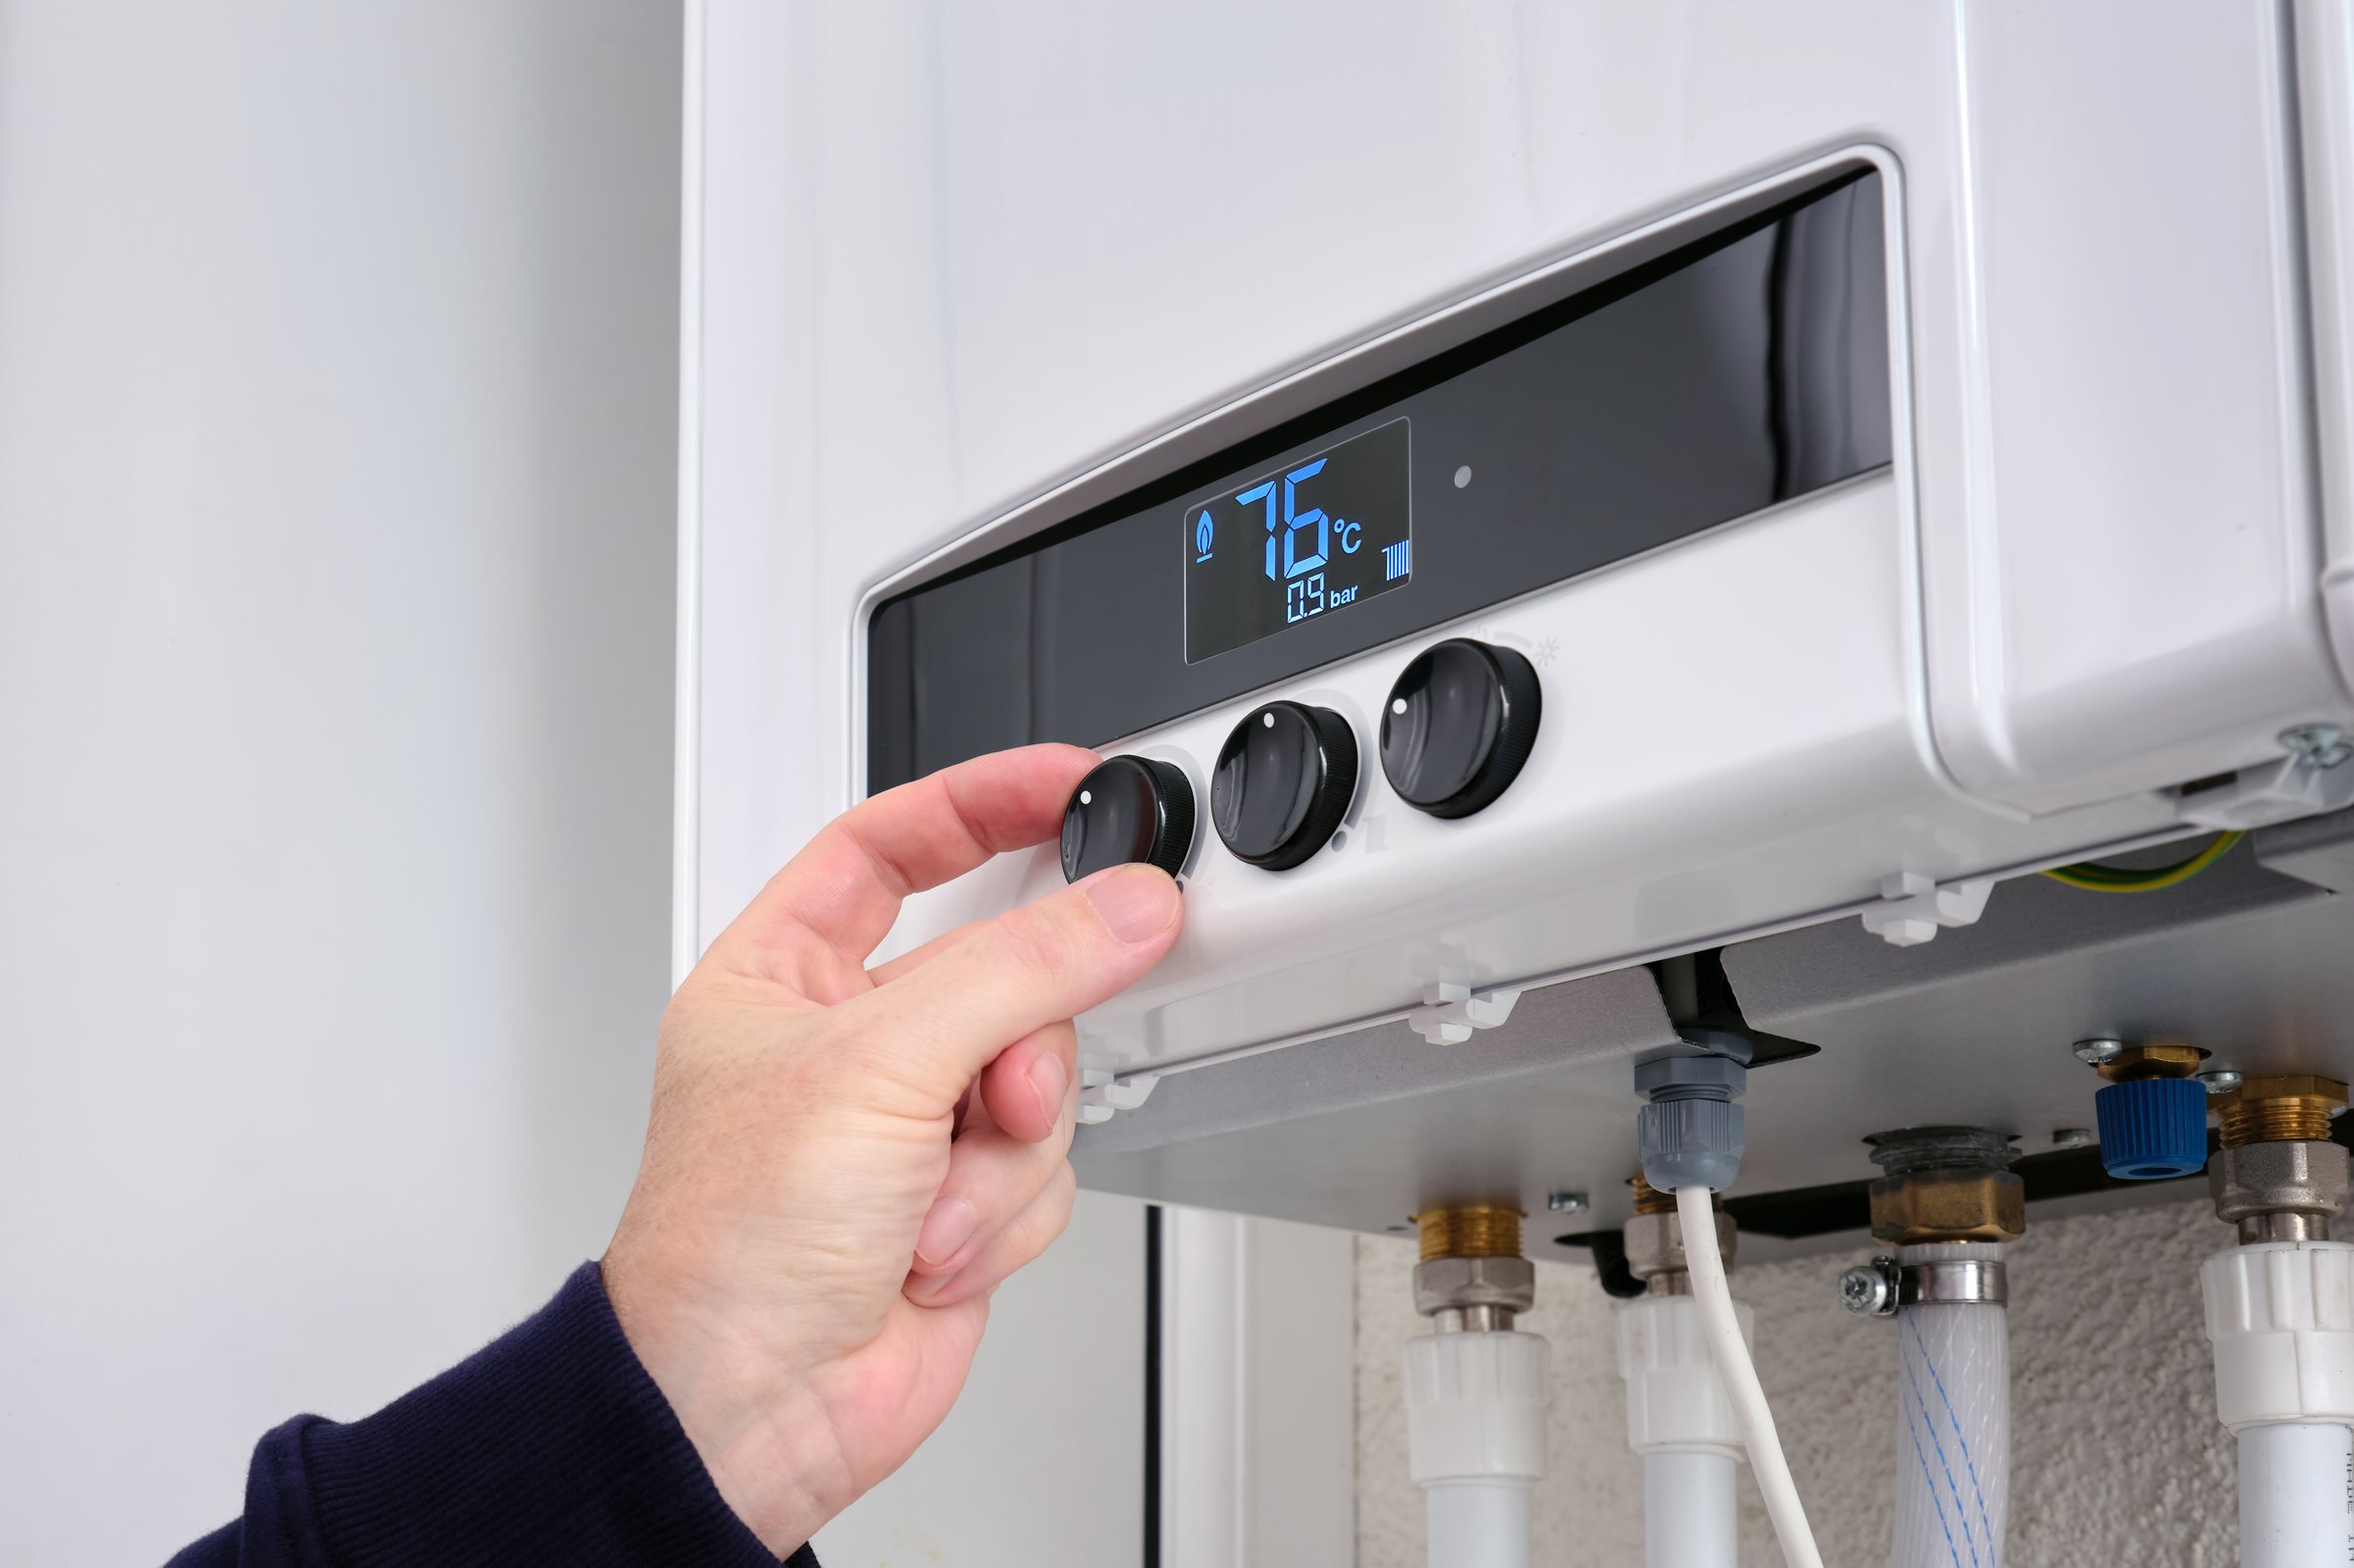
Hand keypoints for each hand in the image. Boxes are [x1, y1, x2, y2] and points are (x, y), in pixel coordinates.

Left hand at [600, 744, 1182, 1553]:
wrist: (748, 1411)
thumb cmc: (729, 1245)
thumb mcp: (879, 1064)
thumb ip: (1021, 968)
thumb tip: (1122, 907)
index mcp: (783, 974)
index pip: (892, 842)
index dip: (981, 801)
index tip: (1070, 782)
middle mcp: (846, 1043)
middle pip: (999, 969)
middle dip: (1013, 1038)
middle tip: (1004, 1076)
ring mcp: (909, 1126)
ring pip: (1038, 1074)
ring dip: (1001, 1148)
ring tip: (931, 1195)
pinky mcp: (960, 1202)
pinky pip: (1045, 1167)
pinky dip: (1003, 1211)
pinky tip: (934, 1249)